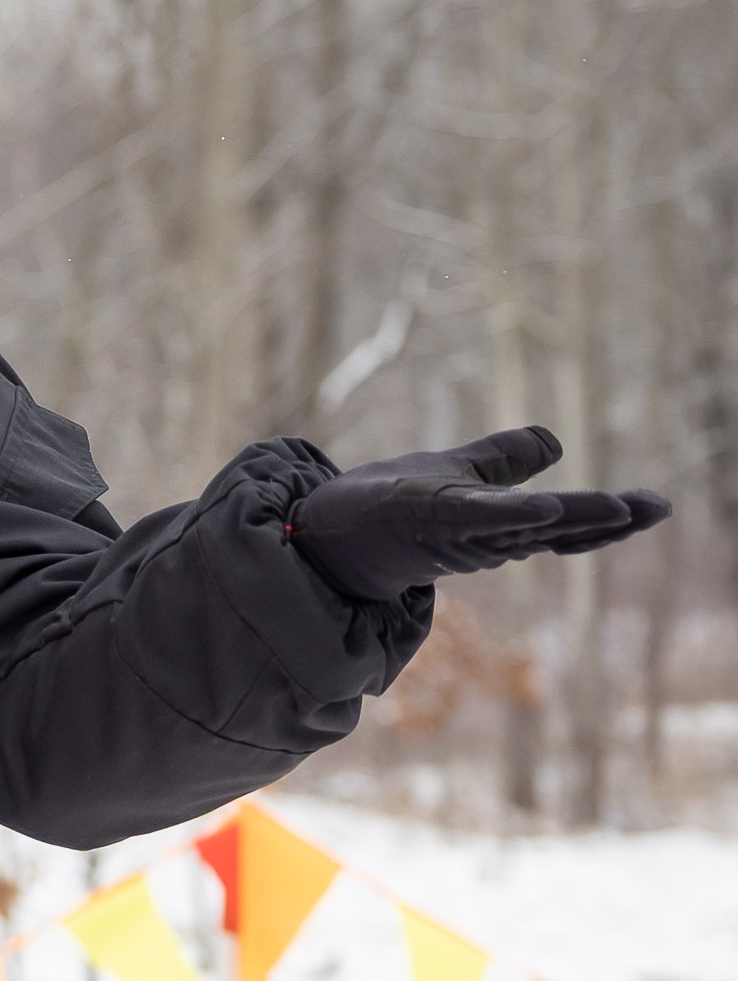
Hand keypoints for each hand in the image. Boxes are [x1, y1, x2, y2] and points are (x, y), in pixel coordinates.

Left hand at [288, 424, 668, 603]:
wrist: (323, 537)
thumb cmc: (389, 508)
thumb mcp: (459, 474)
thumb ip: (506, 462)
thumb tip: (555, 443)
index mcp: (498, 525)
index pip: (564, 522)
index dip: (610, 518)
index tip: (658, 507)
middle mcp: (484, 534)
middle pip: (556, 529)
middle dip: (607, 521)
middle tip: (657, 509)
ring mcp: (456, 530)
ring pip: (524, 527)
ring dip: (571, 519)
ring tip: (618, 508)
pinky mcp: (426, 517)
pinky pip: (473, 517)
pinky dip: (507, 514)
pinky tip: (539, 507)